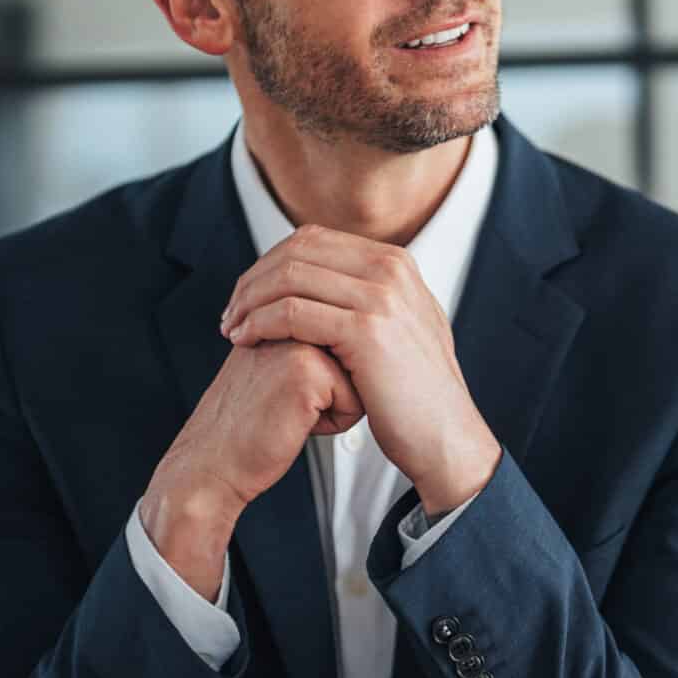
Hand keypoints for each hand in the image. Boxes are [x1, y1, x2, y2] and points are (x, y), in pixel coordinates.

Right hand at [137, 340, 362, 598]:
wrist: (211, 462)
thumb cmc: (245, 425)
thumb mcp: (273, 365)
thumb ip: (306, 343)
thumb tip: (356, 347)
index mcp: (279, 313)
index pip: (343, 343)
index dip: (326, 380)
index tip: (281, 392)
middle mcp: (288, 321)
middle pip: (356, 359)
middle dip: (333, 391)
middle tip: (283, 404)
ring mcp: (297, 341)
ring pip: (358, 378)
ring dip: (333, 406)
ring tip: (288, 412)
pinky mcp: (306, 370)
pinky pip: (354, 402)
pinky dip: (333, 424)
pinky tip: (293, 424)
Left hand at [221, 226, 499, 514]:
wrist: (446, 437)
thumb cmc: (416, 396)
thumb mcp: (400, 328)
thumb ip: (369, 298)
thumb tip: (328, 281)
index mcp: (396, 262)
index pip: (313, 240)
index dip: (270, 264)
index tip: (248, 297)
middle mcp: (391, 269)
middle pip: (296, 252)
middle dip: (253, 281)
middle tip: (231, 313)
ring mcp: (382, 297)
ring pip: (289, 278)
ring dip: (249, 302)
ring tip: (232, 330)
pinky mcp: (366, 330)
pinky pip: (292, 312)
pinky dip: (260, 323)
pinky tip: (246, 341)